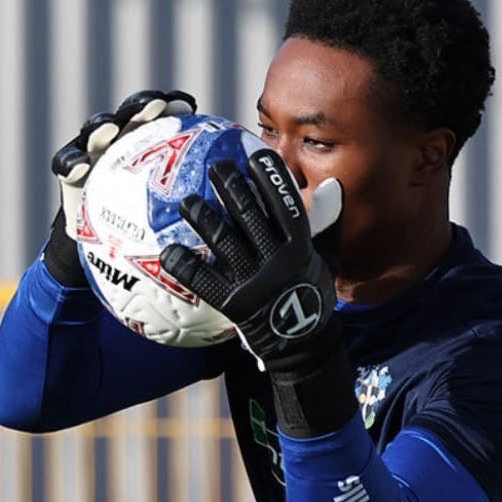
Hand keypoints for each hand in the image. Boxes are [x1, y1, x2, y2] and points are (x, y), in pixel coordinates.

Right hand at [42, 89, 195, 285]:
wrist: (109, 257)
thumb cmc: (154, 240)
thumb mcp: (181, 225)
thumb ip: (203, 209)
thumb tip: (243, 210)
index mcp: (151, 150)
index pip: (164, 120)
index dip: (174, 106)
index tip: (188, 106)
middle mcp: (123, 146)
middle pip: (131, 117)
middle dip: (141, 105)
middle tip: (155, 105)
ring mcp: (95, 156)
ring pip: (96, 131)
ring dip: (102, 126)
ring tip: (111, 129)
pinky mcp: (71, 175)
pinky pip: (66, 164)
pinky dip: (72, 163)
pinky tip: (81, 168)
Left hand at [160, 149, 355, 436]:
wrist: (304, 345)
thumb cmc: (313, 295)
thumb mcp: (327, 259)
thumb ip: (328, 223)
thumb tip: (332, 185)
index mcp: (300, 247)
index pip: (285, 205)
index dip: (271, 179)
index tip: (256, 155)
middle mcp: (278, 261)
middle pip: (250, 216)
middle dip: (232, 187)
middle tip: (216, 167)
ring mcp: (255, 282)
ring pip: (225, 242)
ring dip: (204, 218)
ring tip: (187, 201)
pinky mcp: (234, 305)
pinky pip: (205, 281)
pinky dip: (186, 266)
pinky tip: (168, 252)